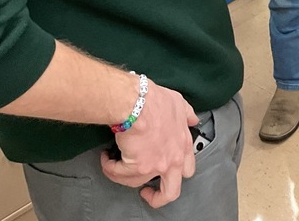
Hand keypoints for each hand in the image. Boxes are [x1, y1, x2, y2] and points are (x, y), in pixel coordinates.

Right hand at [100, 82, 198, 208]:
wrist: (138, 102)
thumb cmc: (155, 101)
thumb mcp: (179, 104)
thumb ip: (187, 114)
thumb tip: (192, 120)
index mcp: (183, 146)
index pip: (187, 171)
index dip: (174, 175)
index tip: (162, 172)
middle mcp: (173, 159)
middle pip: (170, 192)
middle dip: (156, 197)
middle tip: (145, 192)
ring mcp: (156, 166)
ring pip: (136, 182)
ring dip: (122, 173)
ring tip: (114, 161)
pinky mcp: (138, 167)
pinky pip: (119, 174)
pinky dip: (109, 167)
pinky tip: (106, 157)